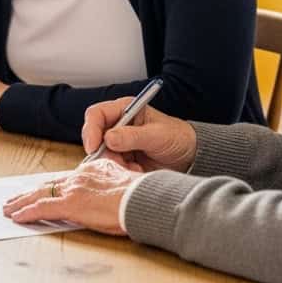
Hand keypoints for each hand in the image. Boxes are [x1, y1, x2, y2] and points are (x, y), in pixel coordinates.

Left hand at [2, 159, 138, 235]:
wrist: (143, 198)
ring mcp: (73, 190)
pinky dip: (27, 212)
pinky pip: (42, 208)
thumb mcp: (125, 181)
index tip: (39, 189)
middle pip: (47, 184)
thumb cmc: (140, 195)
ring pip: (39, 194)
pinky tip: (17, 216)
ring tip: (9, 208)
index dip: (49, 185)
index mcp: (92, 171)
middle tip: (14, 198)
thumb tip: (110, 190)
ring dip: (21, 202)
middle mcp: (79, 177)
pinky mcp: (70, 204)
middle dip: (29, 192)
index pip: (64, 179)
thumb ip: (111, 182)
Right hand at [81, 97, 195, 172]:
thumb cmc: (178, 138)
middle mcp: (118, 125)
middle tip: (118, 163)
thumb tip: (108, 138)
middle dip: (103, 153)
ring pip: (102, 156)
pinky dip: (121, 172)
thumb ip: (133, 136)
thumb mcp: (158, 135)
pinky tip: (137, 172)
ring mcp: (119, 144)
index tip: (93, 147)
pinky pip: (112, 168)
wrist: (191, 157)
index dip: (91, 130)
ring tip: (134, 169)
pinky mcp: (123, 160)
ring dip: (114, 165)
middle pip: (95, 137)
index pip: (96, 115)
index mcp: (125, 110)